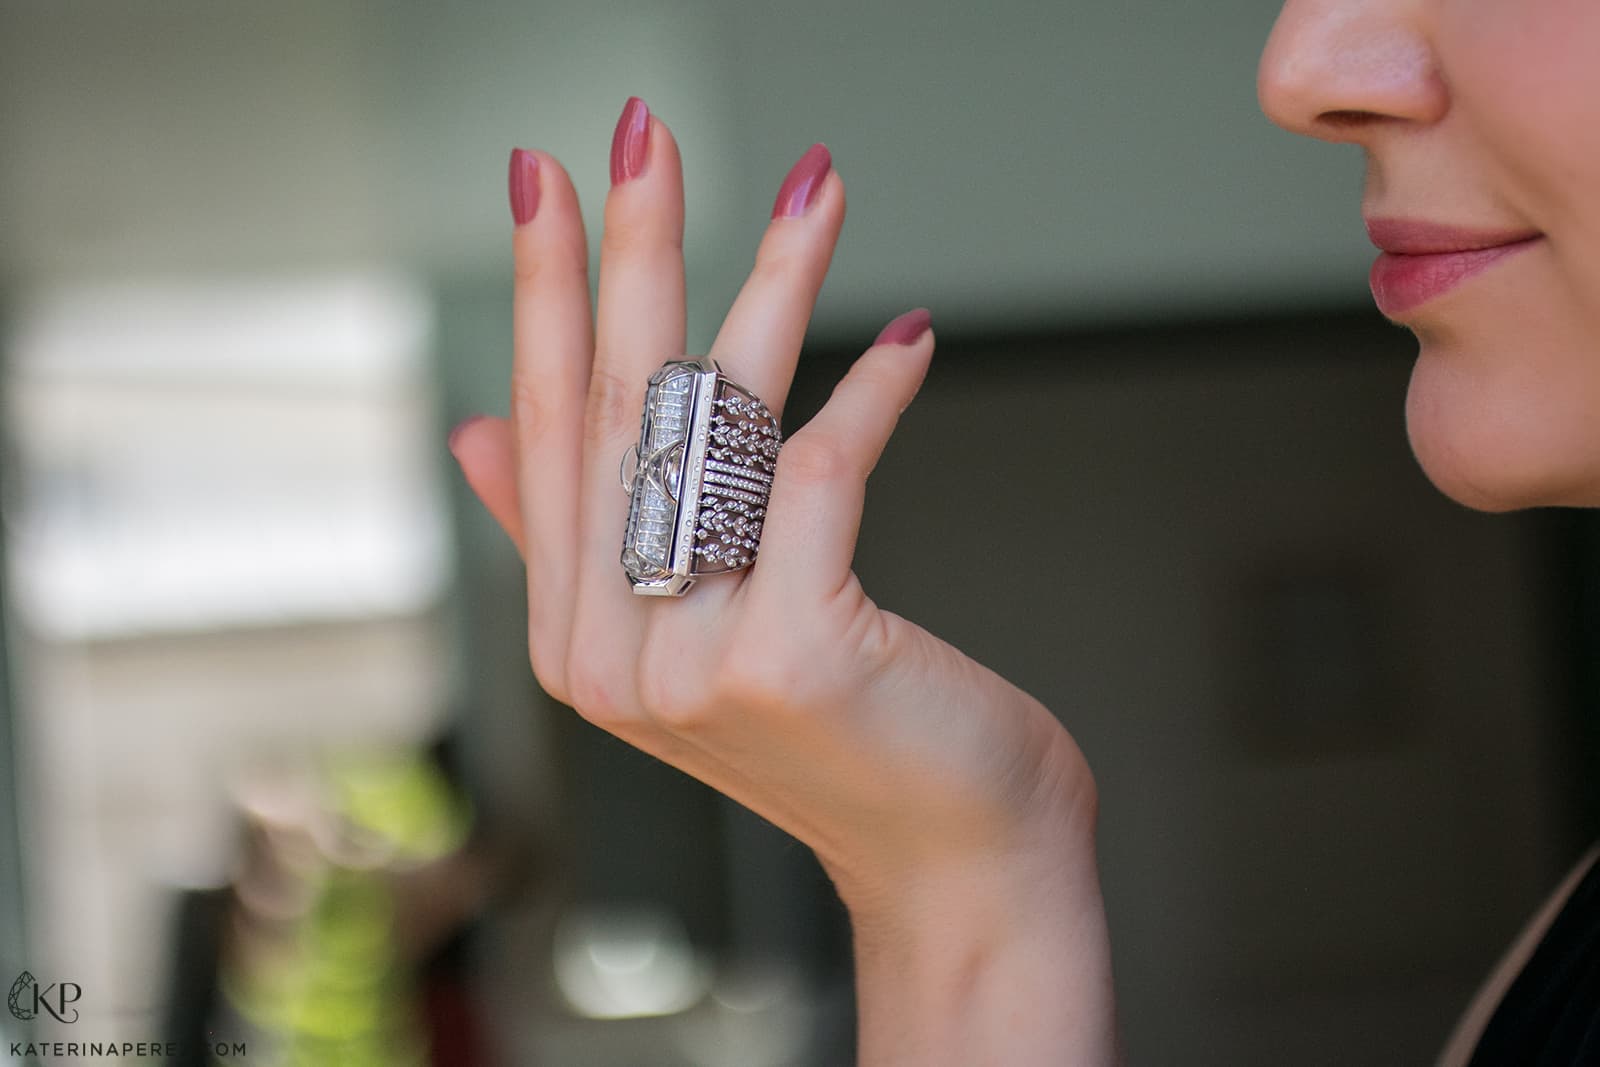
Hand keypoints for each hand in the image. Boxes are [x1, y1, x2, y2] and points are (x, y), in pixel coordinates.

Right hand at [448, 98, 1099, 910]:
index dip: (544, 296)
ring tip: (812, 187)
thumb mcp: (692, 640)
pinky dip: (874, 392)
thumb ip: (578, 543)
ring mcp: (692, 659)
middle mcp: (610, 652)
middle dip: (629, 251)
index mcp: (574, 638)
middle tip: (641, 132)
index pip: (548, 430)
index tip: (545, 180)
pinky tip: (908, 339)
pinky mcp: (792, 648)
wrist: (957, 858)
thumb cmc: (845, 733)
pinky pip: (821, 470)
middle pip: (617, 408)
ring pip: (723, 423)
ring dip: (772, 285)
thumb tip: (475, 432)